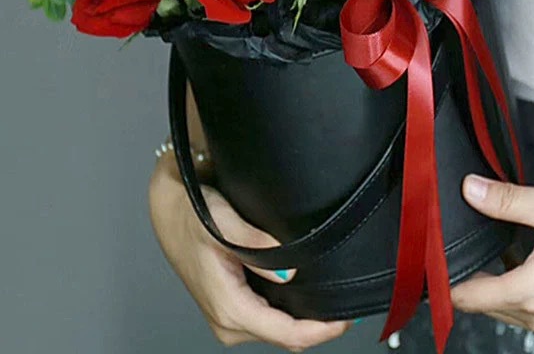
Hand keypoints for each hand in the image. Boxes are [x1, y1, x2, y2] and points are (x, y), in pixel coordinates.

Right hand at [148, 156, 351, 349]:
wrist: (170, 209)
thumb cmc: (192, 214)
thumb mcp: (223, 222)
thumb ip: (254, 244)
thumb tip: (288, 273)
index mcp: (229, 308)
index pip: (287, 334)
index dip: (321, 330)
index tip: (347, 318)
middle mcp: (228, 321)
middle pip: (286, 338)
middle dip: (318, 326)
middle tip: (349, 305)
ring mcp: (230, 318)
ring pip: (279, 332)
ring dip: (305, 321)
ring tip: (332, 298)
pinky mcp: (232, 309)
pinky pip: (270, 321)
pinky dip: (290, 314)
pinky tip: (306, 294)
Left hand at [451, 176, 533, 341]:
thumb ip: (506, 200)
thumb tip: (470, 190)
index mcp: (530, 293)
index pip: (467, 298)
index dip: (445, 280)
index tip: (436, 261)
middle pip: (485, 304)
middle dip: (474, 277)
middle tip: (471, 243)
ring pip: (507, 310)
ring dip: (499, 284)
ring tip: (502, 249)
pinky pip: (530, 312)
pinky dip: (521, 292)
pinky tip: (530, 263)